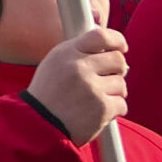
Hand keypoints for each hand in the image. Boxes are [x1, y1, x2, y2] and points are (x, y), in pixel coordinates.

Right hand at [25, 27, 128, 144]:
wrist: (39, 125)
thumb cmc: (48, 94)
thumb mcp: (55, 63)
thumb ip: (79, 52)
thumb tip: (112, 48)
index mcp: (67, 53)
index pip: (101, 36)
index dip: (117, 40)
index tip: (122, 46)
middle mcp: (79, 68)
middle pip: (118, 59)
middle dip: (117, 70)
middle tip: (108, 78)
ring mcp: (92, 88)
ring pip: (121, 84)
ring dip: (114, 92)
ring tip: (96, 99)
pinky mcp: (101, 109)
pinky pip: (122, 104)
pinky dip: (114, 110)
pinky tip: (99, 112)